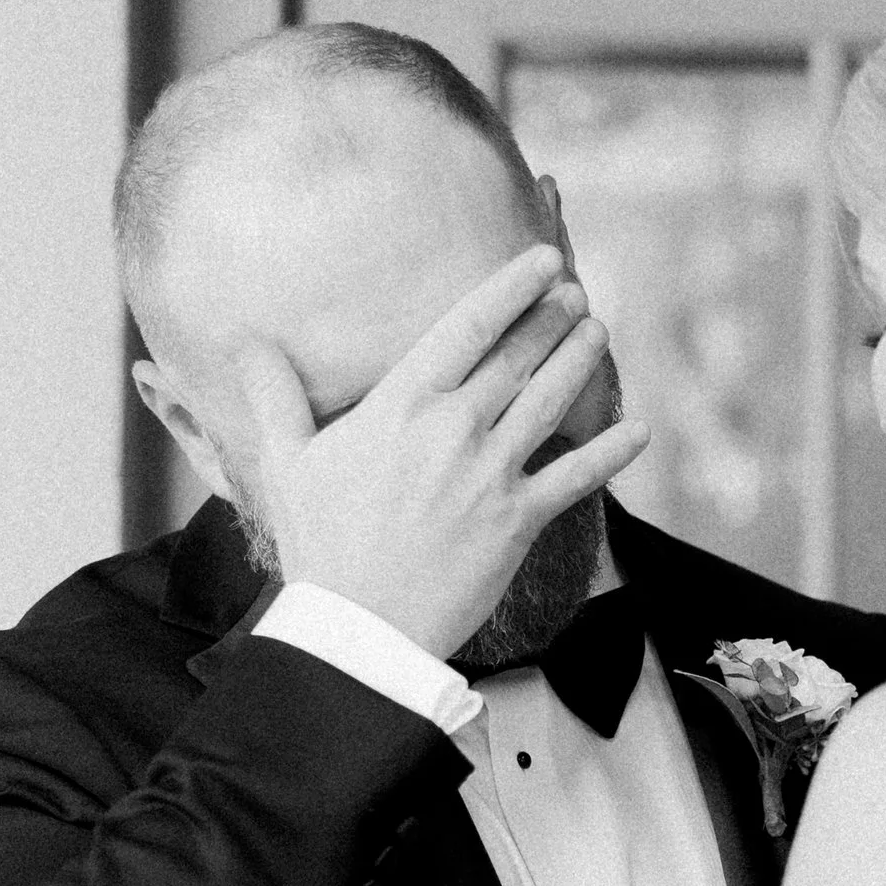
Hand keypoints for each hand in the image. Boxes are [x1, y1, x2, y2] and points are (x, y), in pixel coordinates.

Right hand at [236, 240, 648, 660]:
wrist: (360, 627)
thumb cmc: (320, 545)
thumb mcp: (286, 463)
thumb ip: (276, 396)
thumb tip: (246, 342)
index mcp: (402, 406)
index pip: (467, 326)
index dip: (512, 286)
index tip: (541, 259)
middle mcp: (455, 429)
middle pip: (518, 356)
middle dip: (552, 318)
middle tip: (574, 292)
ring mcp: (493, 474)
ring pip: (551, 401)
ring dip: (579, 361)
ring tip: (596, 331)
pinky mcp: (519, 522)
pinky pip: (577, 477)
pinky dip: (611, 452)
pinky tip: (639, 430)